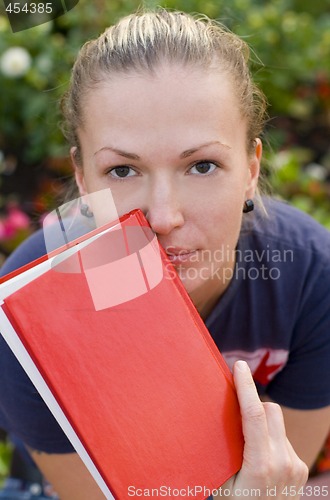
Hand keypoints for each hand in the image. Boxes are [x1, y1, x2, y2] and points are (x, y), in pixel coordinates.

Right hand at [220, 360, 308, 498]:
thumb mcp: (222, 480)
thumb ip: (224, 450)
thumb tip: (217, 416)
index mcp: (260, 464)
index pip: (255, 415)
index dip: (246, 386)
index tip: (239, 366)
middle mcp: (282, 462)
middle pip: (270, 410)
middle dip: (255, 404)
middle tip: (237, 409)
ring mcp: (295, 465)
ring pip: (278, 423)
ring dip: (263, 423)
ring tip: (249, 444)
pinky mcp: (301, 468)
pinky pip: (284, 438)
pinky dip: (271, 438)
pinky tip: (262, 456)